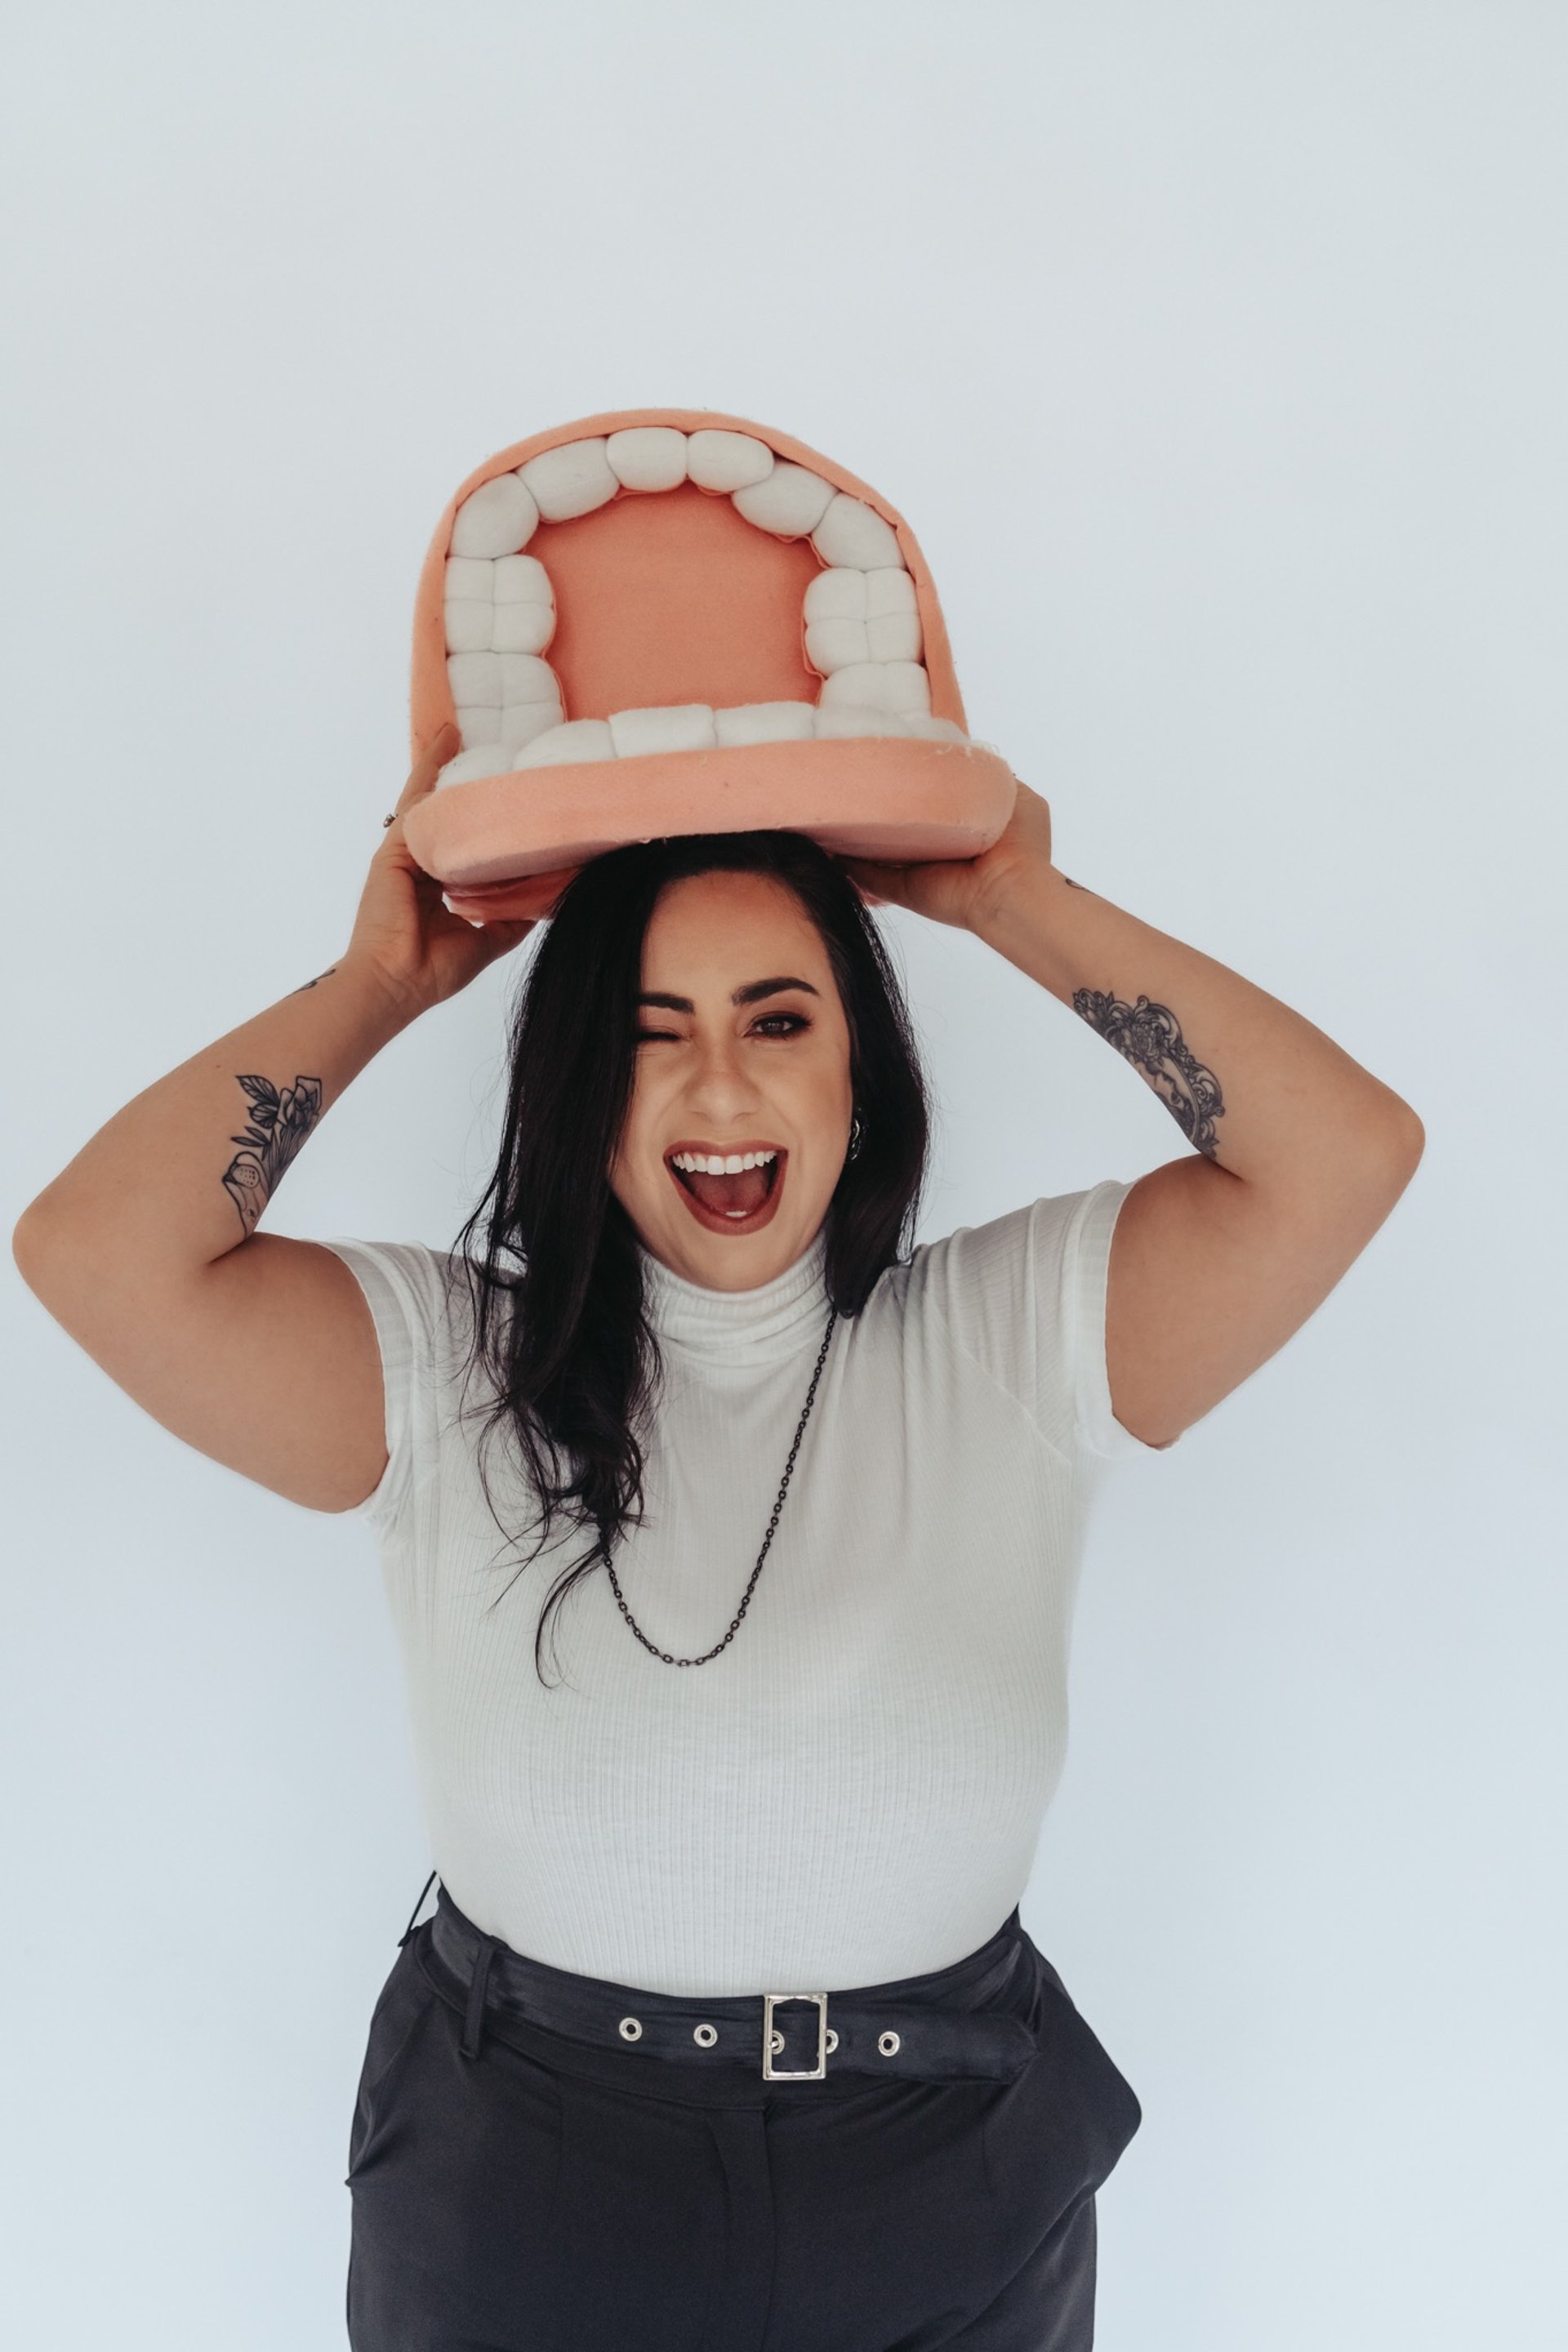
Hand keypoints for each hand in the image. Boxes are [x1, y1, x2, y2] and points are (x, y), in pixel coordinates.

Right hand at [342, 725, 542, 1013]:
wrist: (397, 983)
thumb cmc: (435, 970)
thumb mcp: (490, 937)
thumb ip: (513, 914)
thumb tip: (548, 894)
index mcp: (437, 886)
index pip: (463, 842)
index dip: (482, 819)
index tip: (506, 797)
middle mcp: (421, 865)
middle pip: (446, 814)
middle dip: (462, 782)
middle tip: (491, 746)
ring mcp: (406, 853)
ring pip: (431, 800)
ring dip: (446, 764)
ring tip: (465, 727)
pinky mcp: (395, 847)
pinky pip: (417, 799)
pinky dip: (430, 767)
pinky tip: (447, 738)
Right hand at [839, 777, 1053, 931]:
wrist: (1009, 887)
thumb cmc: (1019, 842)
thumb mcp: (1015, 794)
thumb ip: (990, 776)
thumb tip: (965, 759)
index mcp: (959, 825)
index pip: (927, 799)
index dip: (909, 780)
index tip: (888, 757)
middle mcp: (935, 847)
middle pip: (897, 822)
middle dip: (877, 804)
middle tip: (851, 777)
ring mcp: (915, 871)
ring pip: (875, 848)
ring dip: (854, 833)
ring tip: (830, 805)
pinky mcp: (899, 889)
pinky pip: (864, 874)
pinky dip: (843, 861)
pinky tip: (823, 840)